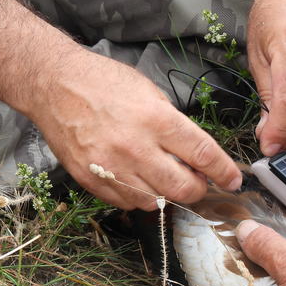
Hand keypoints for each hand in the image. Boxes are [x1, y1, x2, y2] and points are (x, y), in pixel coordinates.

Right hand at [27, 49, 241, 209]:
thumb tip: (198, 156)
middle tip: (200, 182)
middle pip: (183, 189)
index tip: (232, 180)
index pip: (204, 156)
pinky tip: (139, 179)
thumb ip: (175, 126)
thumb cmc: (104, 83)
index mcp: (156, 120)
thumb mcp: (151, 94)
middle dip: (199, 190)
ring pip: (156, 202)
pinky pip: (128, 202)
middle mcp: (136, 148)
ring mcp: (112, 167)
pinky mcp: (92, 180)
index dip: (224, 172)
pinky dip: (140, 196)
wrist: (53, 85)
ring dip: (168, 194)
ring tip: (165, 176)